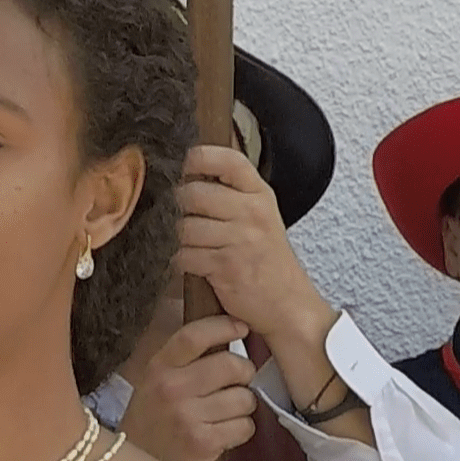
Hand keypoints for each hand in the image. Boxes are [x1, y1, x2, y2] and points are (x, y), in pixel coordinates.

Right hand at [120, 315, 258, 460]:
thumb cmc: (154, 420)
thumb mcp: (156, 381)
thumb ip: (185, 359)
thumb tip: (231, 332)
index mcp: (159, 367)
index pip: (194, 335)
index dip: (224, 327)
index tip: (242, 328)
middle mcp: (170, 388)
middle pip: (231, 366)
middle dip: (244, 374)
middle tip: (237, 383)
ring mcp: (186, 417)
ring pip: (244, 398)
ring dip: (243, 406)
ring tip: (226, 413)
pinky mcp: (201, 443)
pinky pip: (244, 426)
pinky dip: (241, 430)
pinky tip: (223, 433)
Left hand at [175, 144, 333, 337]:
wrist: (287, 303)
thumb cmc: (265, 258)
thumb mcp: (259, 216)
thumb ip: (230, 193)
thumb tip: (184, 174)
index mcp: (260, 193)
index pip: (228, 160)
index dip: (198, 158)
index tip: (181, 166)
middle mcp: (252, 212)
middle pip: (193, 193)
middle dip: (174, 206)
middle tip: (172, 215)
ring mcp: (240, 239)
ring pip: (183, 226)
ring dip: (172, 237)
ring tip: (179, 242)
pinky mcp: (225, 266)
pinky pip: (183, 255)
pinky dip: (177, 260)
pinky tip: (184, 262)